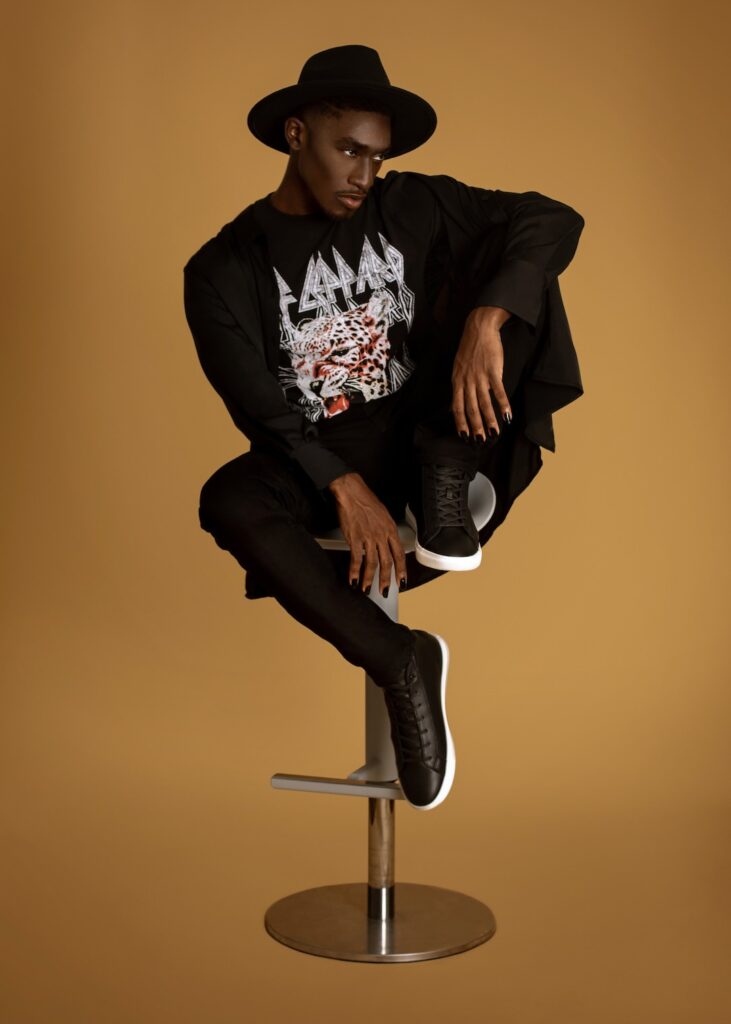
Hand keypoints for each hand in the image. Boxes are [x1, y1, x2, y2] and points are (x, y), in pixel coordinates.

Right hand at [327, 472, 406, 595]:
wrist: (351, 492)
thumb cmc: (365, 501)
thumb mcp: (383, 515)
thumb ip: (385, 531)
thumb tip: (386, 544)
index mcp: (390, 529)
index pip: (399, 554)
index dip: (401, 570)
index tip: (402, 581)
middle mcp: (381, 534)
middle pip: (387, 562)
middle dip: (386, 580)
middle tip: (385, 591)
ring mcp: (368, 537)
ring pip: (372, 563)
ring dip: (370, 579)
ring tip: (367, 589)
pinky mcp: (355, 538)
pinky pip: (356, 559)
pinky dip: (354, 571)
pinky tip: (353, 579)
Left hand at [451, 307, 511, 440]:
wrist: (479, 327)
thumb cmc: (470, 348)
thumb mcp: (458, 368)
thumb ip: (459, 387)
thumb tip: (455, 405)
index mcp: (457, 381)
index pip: (456, 406)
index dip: (460, 422)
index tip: (463, 435)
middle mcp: (467, 381)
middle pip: (470, 408)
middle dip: (475, 426)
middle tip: (479, 441)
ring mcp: (480, 376)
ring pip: (484, 402)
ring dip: (489, 420)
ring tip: (494, 433)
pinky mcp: (493, 370)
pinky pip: (498, 391)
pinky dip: (503, 404)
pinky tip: (507, 415)